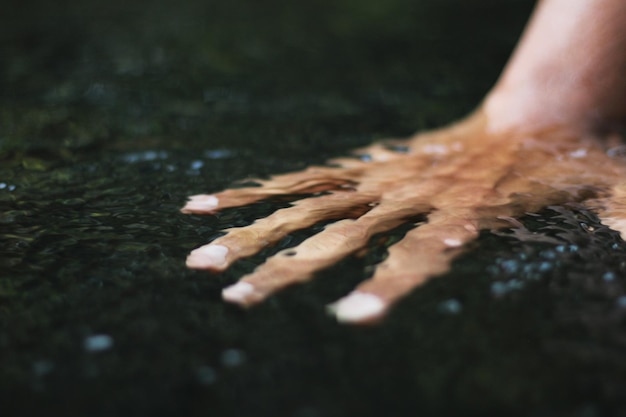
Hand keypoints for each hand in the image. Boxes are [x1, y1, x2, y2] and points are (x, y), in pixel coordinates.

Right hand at [182, 111, 625, 323]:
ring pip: (307, 205)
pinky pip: (304, 181)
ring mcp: (382, 178)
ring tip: (198, 257)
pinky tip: (204, 204)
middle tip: (233, 298)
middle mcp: (410, 194)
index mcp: (465, 211)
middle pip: (342, 233)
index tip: (349, 319)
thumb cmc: (569, 173)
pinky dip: (253, 194)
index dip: (388, 284)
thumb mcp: (608, 204)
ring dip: (251, 232)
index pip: (420, 253)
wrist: (540, 115)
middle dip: (287, 268)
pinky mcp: (367, 168)